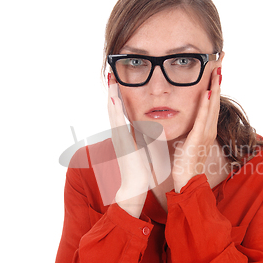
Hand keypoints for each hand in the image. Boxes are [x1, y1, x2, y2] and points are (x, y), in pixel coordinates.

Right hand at [108, 78, 150, 217]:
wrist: (134, 186)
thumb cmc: (138, 170)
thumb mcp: (143, 149)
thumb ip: (144, 138)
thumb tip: (151, 128)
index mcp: (124, 135)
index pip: (120, 113)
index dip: (118, 98)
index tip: (118, 84)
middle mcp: (119, 135)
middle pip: (113, 109)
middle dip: (112, 92)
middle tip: (111, 76)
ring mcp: (118, 138)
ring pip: (113, 114)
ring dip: (111, 97)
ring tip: (110, 82)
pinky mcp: (121, 143)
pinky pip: (117, 123)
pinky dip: (115, 111)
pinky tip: (114, 100)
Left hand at [172, 66, 220, 192]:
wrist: (187, 181)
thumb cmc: (185, 163)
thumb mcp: (186, 140)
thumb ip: (187, 128)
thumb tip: (180, 116)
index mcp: (206, 128)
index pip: (211, 102)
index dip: (214, 85)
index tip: (216, 69)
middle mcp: (209, 129)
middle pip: (216, 100)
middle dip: (218, 81)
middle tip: (222, 61)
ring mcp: (205, 134)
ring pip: (212, 107)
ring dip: (215, 88)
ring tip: (217, 71)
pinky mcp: (198, 140)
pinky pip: (203, 120)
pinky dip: (206, 106)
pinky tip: (207, 94)